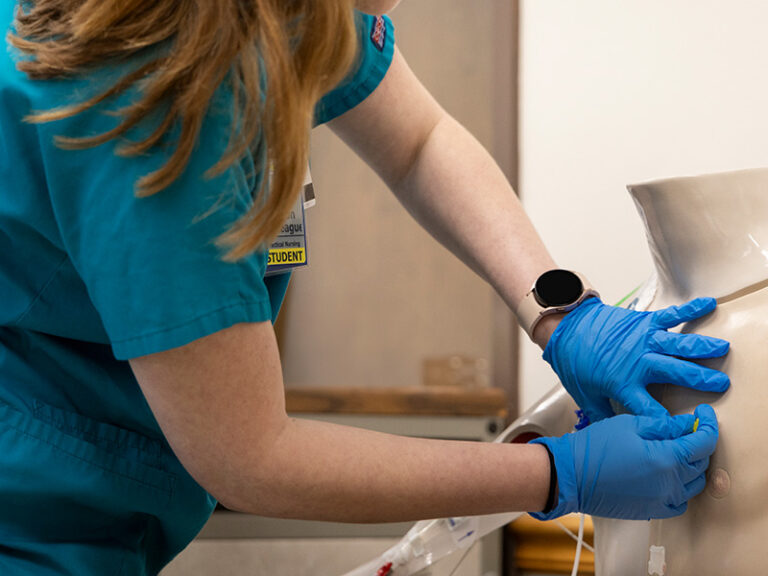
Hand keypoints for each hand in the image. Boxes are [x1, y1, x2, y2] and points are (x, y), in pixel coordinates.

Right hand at [530, 404, 717, 519]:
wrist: (570, 475)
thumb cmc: (595, 447)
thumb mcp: (630, 425)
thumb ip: (663, 425)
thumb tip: (687, 424)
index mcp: (667, 459)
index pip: (704, 442)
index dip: (708, 424)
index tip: (703, 413)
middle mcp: (670, 484)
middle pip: (701, 462)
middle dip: (700, 442)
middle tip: (688, 428)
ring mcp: (662, 500)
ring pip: (694, 483)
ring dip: (692, 465)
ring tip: (679, 449)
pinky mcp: (652, 511)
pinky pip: (679, 501)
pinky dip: (681, 487)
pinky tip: (669, 474)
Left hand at [543, 296, 729, 421]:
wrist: (566, 328)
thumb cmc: (574, 362)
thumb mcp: (584, 394)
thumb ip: (602, 414)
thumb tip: (613, 433)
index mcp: (624, 383)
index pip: (651, 409)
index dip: (668, 421)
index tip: (685, 427)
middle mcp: (639, 361)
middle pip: (676, 373)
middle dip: (700, 380)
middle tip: (720, 384)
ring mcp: (643, 339)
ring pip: (679, 344)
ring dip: (702, 348)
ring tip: (723, 349)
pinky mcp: (644, 321)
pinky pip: (671, 315)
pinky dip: (690, 308)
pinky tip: (709, 304)